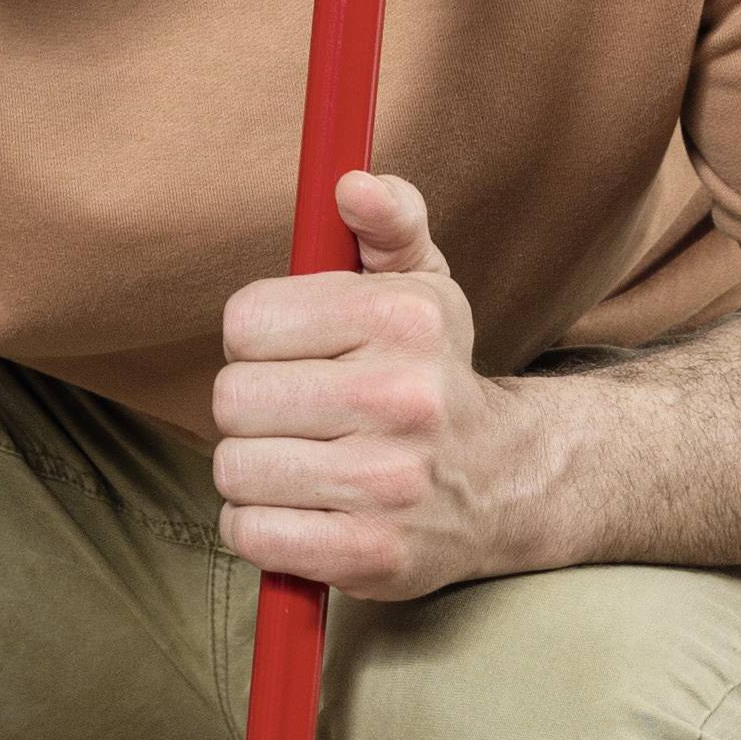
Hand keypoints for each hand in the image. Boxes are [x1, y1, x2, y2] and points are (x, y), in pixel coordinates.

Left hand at [213, 170, 552, 599]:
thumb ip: (388, 222)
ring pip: (235, 469)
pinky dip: (261, 528)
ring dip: (254, 472)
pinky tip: (304, 512)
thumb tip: (351, 184)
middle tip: (302, 416)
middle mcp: (401, 398)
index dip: (260, 341)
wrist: (507, 484)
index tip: (299, 354)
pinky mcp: (371, 555)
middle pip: (232, 398)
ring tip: (305, 465)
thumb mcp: (423, 284)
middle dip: (254, 409)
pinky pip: (251, 534)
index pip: (246, 321)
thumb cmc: (435, 374)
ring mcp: (388, 483)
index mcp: (403, 319)